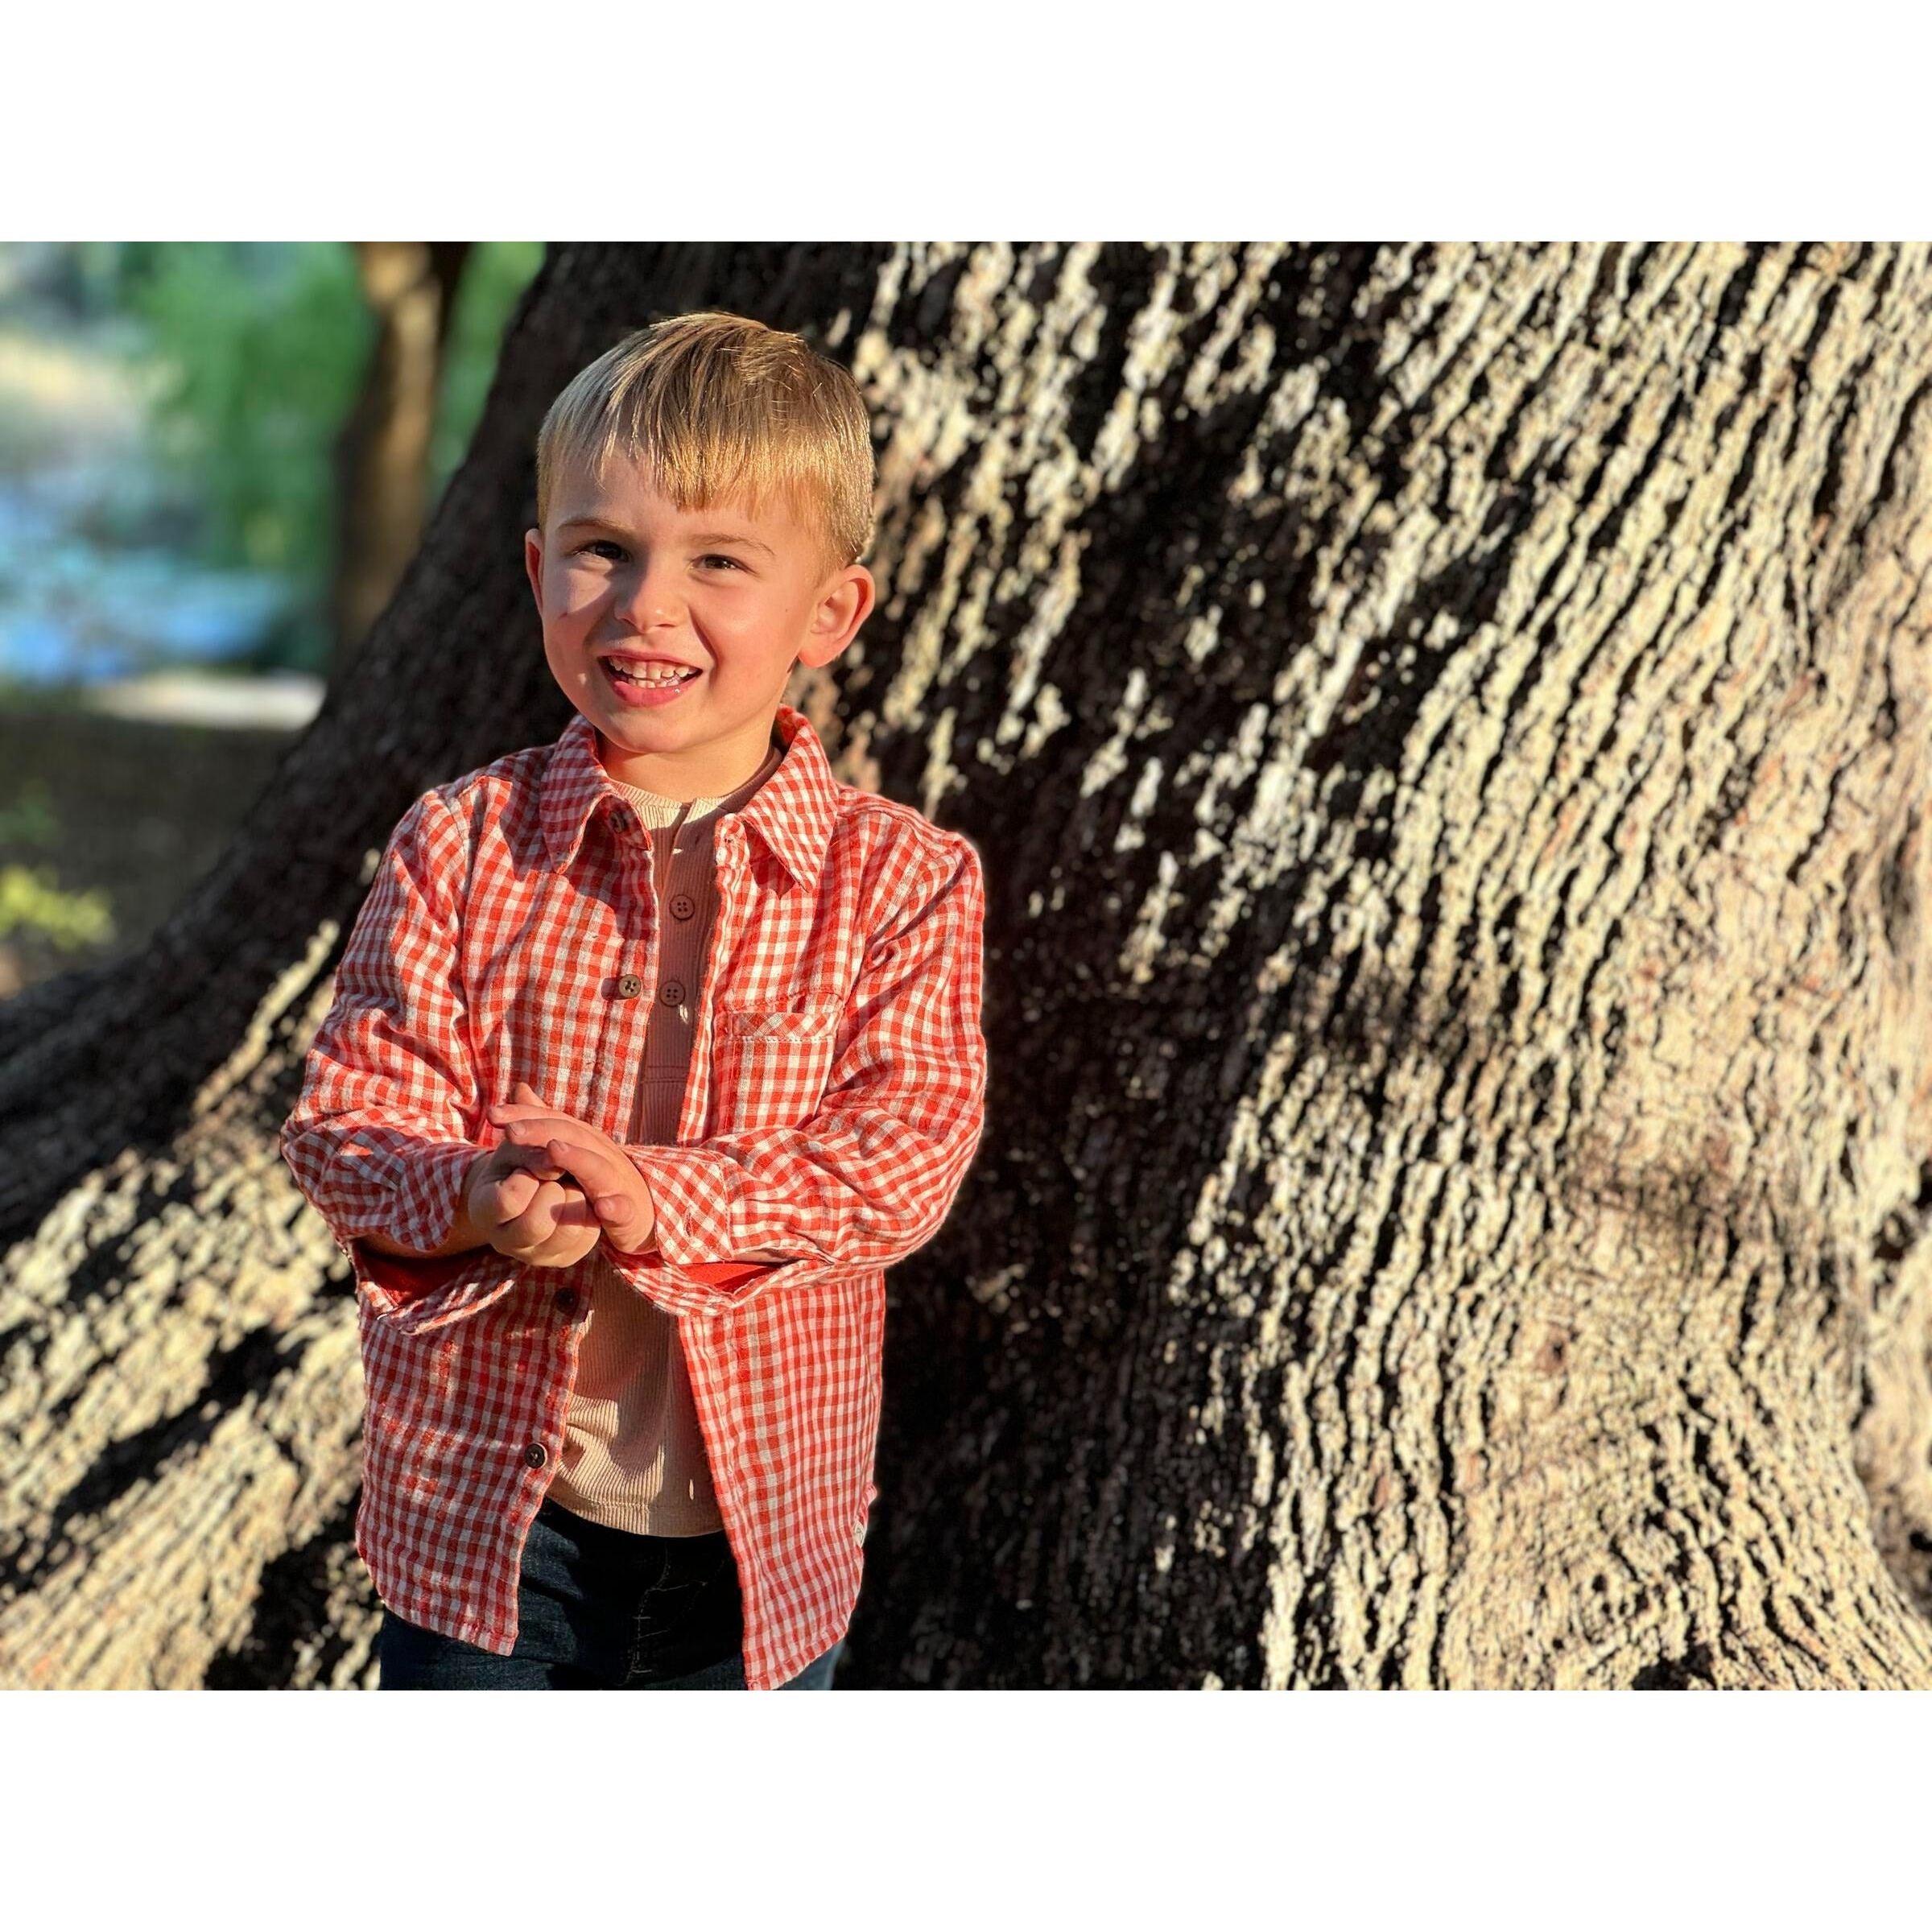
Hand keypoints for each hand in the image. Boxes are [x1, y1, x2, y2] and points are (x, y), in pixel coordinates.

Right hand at [464, 1098, 604, 1267]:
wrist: (530, 1186)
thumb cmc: (519, 1161)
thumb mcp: (516, 1145)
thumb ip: (530, 1147)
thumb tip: (553, 1161)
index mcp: (483, 1211)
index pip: (508, 1201)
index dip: (528, 1176)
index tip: (531, 1165)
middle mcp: (506, 1242)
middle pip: (537, 1224)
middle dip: (554, 1190)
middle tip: (554, 1177)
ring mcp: (536, 1255)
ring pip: (568, 1232)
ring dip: (575, 1198)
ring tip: (567, 1186)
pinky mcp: (564, 1257)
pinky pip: (588, 1237)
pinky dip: (590, 1211)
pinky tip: (579, 1198)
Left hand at [486, 1081, 658, 1256]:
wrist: (641, 1208)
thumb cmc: (597, 1176)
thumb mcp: (570, 1147)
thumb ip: (544, 1122)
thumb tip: (519, 1088)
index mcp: (583, 1138)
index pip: (552, 1119)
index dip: (524, 1115)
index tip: (492, 1114)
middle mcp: (601, 1153)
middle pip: (571, 1136)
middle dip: (541, 1132)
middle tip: (511, 1131)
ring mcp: (616, 1181)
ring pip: (597, 1167)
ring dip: (576, 1158)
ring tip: (553, 1151)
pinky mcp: (628, 1211)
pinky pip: (623, 1208)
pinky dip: (614, 1207)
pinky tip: (602, 1207)